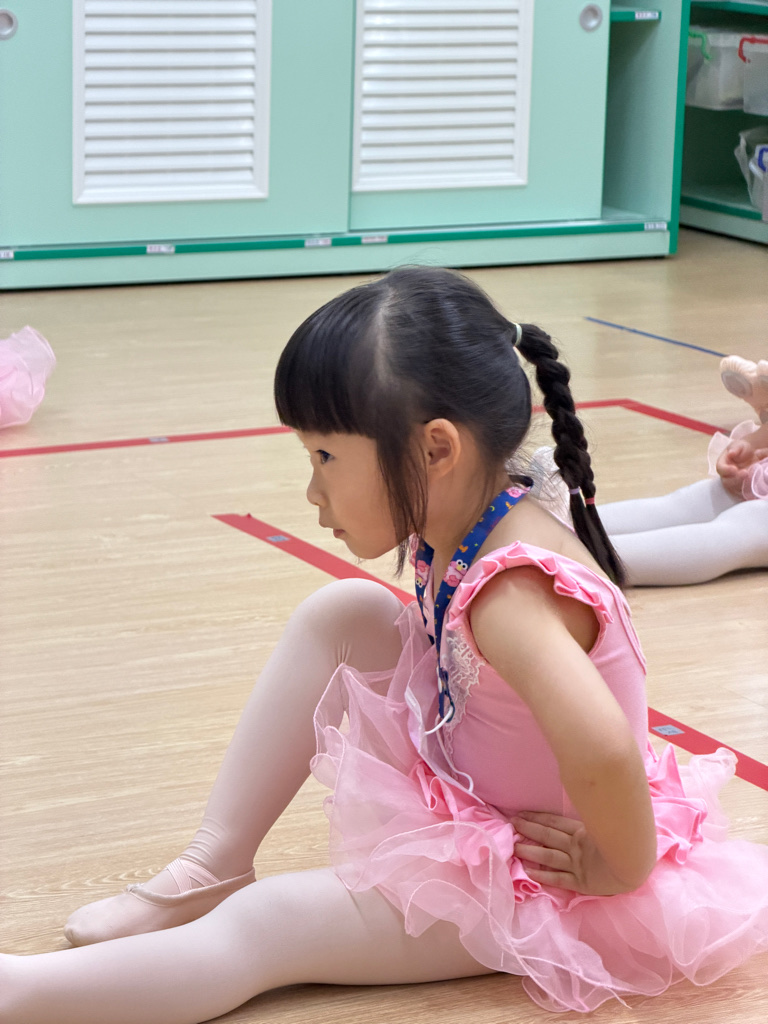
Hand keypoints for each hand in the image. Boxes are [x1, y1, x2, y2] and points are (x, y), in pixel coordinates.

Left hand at [512, 811, 641, 895]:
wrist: (638, 865)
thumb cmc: (628, 841)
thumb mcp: (610, 821)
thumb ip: (598, 810)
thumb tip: (588, 786)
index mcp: (583, 832)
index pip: (555, 822)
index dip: (537, 817)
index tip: (521, 813)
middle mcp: (576, 847)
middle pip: (548, 836)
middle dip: (529, 829)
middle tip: (511, 824)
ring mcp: (577, 864)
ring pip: (549, 856)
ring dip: (531, 852)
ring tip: (515, 847)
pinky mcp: (580, 882)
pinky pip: (558, 879)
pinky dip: (543, 876)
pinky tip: (528, 872)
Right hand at [716, 440, 757, 496]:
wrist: (750, 455)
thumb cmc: (742, 449)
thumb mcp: (739, 445)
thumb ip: (735, 449)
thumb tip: (731, 453)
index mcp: (722, 464)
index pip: (720, 469)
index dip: (726, 470)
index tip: (735, 469)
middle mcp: (725, 475)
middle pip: (726, 482)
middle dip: (736, 479)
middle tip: (746, 473)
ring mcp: (732, 483)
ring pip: (733, 489)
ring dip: (742, 485)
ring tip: (751, 478)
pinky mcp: (739, 488)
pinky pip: (740, 493)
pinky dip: (746, 490)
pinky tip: (752, 485)